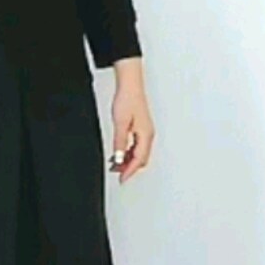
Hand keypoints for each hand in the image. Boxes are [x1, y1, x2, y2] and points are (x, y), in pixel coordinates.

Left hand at [109, 65, 153, 184]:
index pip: (139, 160)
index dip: (129, 171)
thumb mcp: (120, 124)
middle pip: (141, 159)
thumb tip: (118, 158)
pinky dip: (128, 152)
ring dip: (128, 160)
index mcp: (146, 135)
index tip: (121, 179)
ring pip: (139, 153)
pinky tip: (119, 152)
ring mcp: (146, 131)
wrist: (130, 85)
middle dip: (129, 167)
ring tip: (115, 164)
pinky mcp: (141, 127)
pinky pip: (137, 145)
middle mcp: (148, 134)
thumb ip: (120, 143)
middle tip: (117, 172)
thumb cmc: (128, 99)